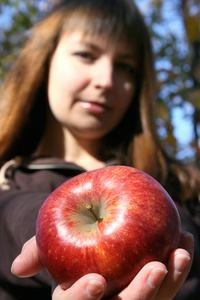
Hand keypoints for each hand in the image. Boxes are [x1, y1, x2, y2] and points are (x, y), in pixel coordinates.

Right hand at [11, 232, 192, 299]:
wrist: (87, 250)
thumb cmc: (67, 250)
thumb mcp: (50, 249)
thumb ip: (38, 252)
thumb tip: (19, 266)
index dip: (83, 298)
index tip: (97, 280)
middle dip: (141, 294)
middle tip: (156, 268)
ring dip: (172, 280)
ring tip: (181, 251)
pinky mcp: (152, 292)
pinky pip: (169, 286)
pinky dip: (179, 267)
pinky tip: (184, 240)